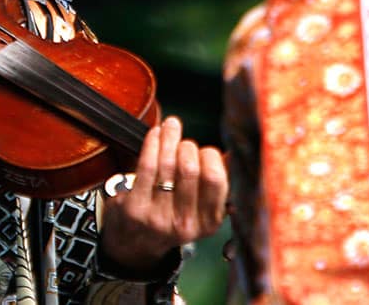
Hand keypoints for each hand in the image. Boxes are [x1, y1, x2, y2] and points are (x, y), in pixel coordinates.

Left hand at [99, 116, 227, 271]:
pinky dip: (152, 143)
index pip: (215, 179)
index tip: (204, 150)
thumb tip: (233, 153)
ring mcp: (158, 216)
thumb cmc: (173, 216)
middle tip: (184, 141)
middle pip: (190, 168)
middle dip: (187, 146)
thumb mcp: (201, 210)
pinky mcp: (135, 207)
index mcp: (208, 223)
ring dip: (170, 137)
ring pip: (167, 164)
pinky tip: (155, 133)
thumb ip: (216, 184)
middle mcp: (185, 223)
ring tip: (171, 125)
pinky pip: (146, 166)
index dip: (210, 157)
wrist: (137, 244)